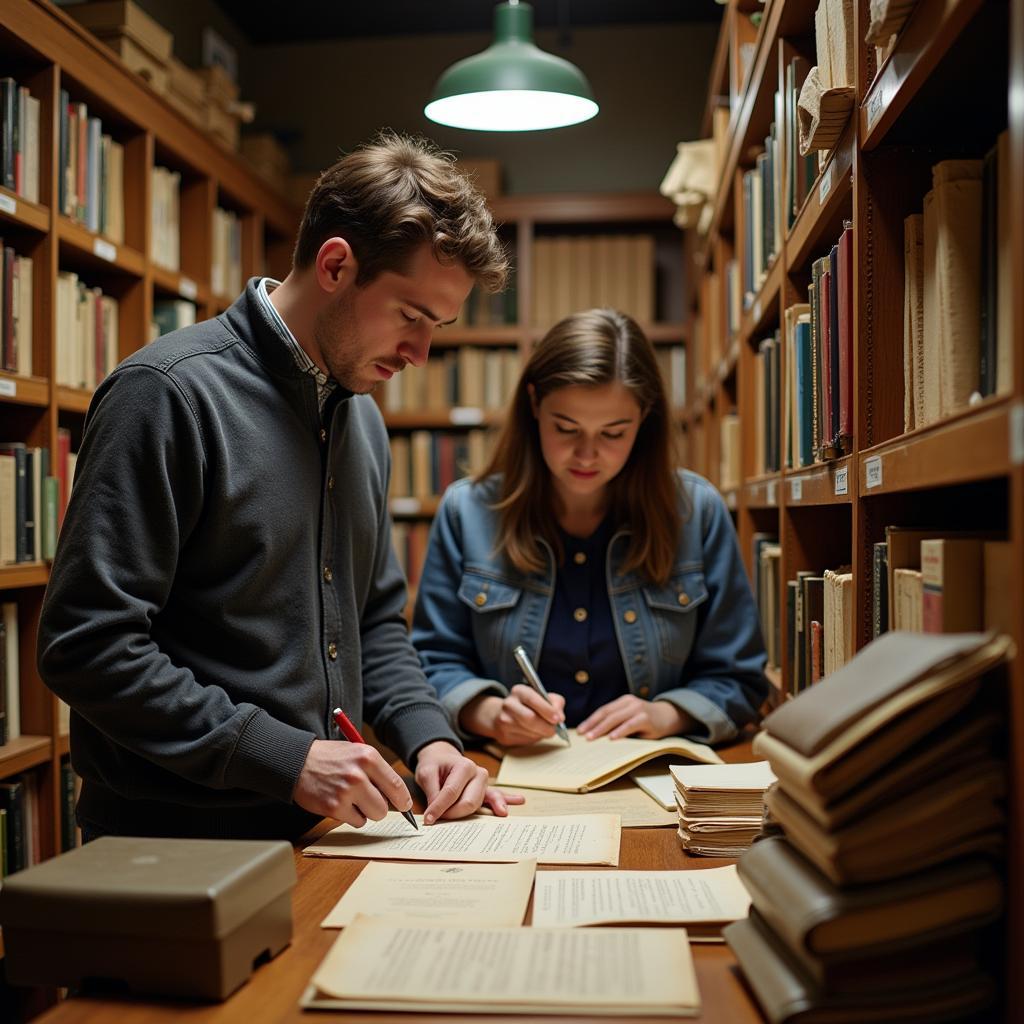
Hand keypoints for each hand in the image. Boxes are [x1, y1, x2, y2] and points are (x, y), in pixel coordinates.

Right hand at [293, 739, 413, 826]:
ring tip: (351, 797)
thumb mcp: (357, 752)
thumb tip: (398, 796)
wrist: (299, 761)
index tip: (405, 805)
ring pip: (372, 816)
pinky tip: (340, 802)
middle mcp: (358, 774)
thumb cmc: (330, 757)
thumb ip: (377, 771)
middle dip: (379, 807)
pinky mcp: (333, 807)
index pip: (397, 785)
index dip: (403, 799)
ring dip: (365, 811)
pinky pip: (356, 822)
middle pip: (385, 807)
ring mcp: (345, 792)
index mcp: (368, 757)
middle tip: (369, 799)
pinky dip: (351, 816)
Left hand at [415, 740, 525, 823]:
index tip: (428, 819)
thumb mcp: (426, 773)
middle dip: (454, 813)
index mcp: (464, 766)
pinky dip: (505, 801)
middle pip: (470, 802)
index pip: (452, 792)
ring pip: (478, 805)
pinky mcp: (485, 791)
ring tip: (470, 819)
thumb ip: (432, 791)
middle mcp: (479, 774)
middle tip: (437, 820)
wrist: (442, 758)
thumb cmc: (435, 765)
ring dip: (468, 815)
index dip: (439, 807)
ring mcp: (484, 783)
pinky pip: (496, 798)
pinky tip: (519, 800)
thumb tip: (436, 813)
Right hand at [460, 685, 566, 746]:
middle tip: (554, 730)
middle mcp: (509, 704)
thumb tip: (560, 717)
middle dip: (546, 726)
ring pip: (528, 731)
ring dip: (540, 733)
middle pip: (529, 718)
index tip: (558, 719)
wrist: (503, 715)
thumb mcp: (542, 698)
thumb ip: (555, 702)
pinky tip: (533, 733)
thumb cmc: (529, 706)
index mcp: (519, 691)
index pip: (532, 698)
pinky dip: (533, 739)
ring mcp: (503, 720)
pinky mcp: (503, 735)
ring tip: (544, 730)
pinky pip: (523, 740)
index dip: (546, 709)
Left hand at [577, 696, 689, 739]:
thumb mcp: (630, 718)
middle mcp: (629, 702)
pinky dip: (620, 731)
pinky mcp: (646, 718)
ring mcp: (638, 709)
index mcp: (623, 702)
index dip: (590, 720)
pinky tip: (612, 738)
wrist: (670, 716)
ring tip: (592, 738)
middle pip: (606, 713)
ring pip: (616, 718)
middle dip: (593, 725)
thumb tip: (596, 735)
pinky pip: (630, 725)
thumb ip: (617, 723)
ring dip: (602, 729)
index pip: (603, 710)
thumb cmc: (647, 721)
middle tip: (582, 735)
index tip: (580, 731)